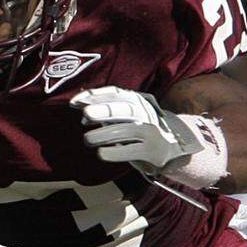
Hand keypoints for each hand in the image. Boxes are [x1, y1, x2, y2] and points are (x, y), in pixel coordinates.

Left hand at [71, 86, 203, 173]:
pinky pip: (131, 150)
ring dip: (104, 134)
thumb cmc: (140, 128)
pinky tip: (101, 153)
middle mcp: (144, 113)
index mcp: (136, 100)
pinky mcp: (152, 150)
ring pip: (126, 130)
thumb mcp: (125, 115)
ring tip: (88, 139)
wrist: (171, 146)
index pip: (115, 93)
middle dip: (104, 110)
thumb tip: (81, 113)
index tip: (75, 102)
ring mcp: (150, 131)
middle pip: (124, 109)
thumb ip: (106, 112)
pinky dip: (115, 152)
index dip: (95, 96)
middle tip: (86, 114)